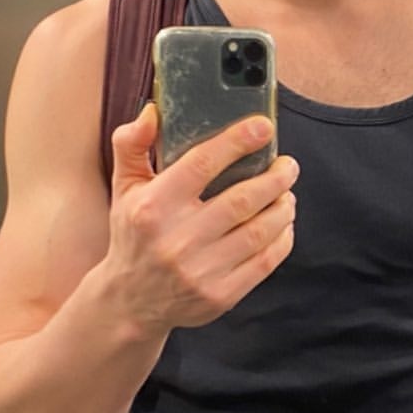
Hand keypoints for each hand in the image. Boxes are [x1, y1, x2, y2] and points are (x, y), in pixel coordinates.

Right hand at [106, 102, 298, 335]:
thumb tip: (152, 111)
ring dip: (282, 206)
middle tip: (288, 165)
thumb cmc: (134, 235)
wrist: (130, 301)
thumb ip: (133, 145)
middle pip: (242, 199)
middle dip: (275, 177)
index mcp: (153, 206)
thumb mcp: (125, 189)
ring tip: (287, 192)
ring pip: (260, 231)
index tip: (263, 127)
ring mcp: (201, 271)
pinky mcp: (221, 295)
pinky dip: (282, 238)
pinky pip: (265, 261)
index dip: (237, 141)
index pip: (202, 164)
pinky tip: (283, 223)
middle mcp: (177, 239)